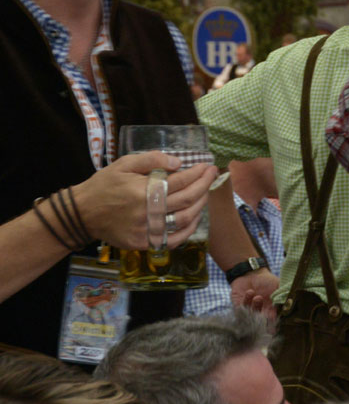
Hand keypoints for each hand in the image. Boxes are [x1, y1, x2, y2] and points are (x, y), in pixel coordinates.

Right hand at [73, 152, 216, 249]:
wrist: (82, 214)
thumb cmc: (104, 185)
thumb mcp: (124, 164)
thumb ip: (151, 160)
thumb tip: (178, 163)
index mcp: (144, 191)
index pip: (181, 181)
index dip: (198, 173)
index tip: (207, 166)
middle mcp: (148, 212)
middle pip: (187, 200)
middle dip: (204, 186)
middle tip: (212, 176)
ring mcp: (147, 230)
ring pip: (185, 220)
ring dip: (200, 205)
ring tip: (205, 193)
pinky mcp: (144, 243)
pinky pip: (174, 239)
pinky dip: (189, 229)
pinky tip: (195, 217)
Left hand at [230, 268, 279, 320]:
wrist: (251, 272)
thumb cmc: (267, 280)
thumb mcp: (279, 287)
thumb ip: (284, 296)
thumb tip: (289, 305)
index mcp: (270, 310)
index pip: (271, 321)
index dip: (272, 323)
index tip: (273, 323)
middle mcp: (259, 312)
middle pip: (260, 321)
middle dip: (262, 317)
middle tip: (264, 312)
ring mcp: (249, 309)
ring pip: (251, 315)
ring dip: (255, 307)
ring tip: (258, 297)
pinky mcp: (238, 305)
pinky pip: (241, 308)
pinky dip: (246, 301)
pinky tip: (250, 292)